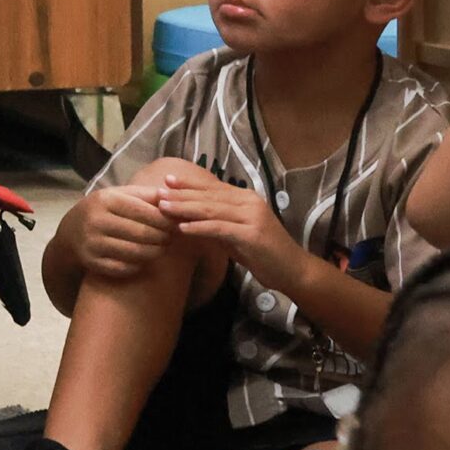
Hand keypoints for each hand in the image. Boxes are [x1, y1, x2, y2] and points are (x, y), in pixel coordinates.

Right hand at [72, 184, 176, 282]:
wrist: (70, 232)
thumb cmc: (104, 210)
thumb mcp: (120, 195)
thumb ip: (146, 195)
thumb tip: (173, 197)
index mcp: (105, 200)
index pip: (146, 212)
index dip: (166, 220)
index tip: (176, 223)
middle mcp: (96, 221)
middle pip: (143, 234)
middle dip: (163, 237)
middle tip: (171, 237)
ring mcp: (92, 244)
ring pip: (136, 253)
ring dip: (155, 252)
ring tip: (161, 247)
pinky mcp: (92, 262)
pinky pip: (125, 268)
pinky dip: (139, 264)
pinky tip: (143, 258)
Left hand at [155, 166, 309, 293]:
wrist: (291, 270)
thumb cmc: (261, 252)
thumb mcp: (235, 233)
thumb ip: (216, 221)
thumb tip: (188, 216)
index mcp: (245, 198)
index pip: (212, 188)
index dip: (189, 184)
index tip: (166, 180)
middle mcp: (249, 202)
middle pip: (209, 196)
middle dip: (181, 194)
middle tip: (157, 193)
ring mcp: (252, 217)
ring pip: (212, 209)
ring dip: (185, 208)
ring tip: (163, 208)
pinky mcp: (251, 234)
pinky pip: (220, 228)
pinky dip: (200, 227)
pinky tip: (182, 228)